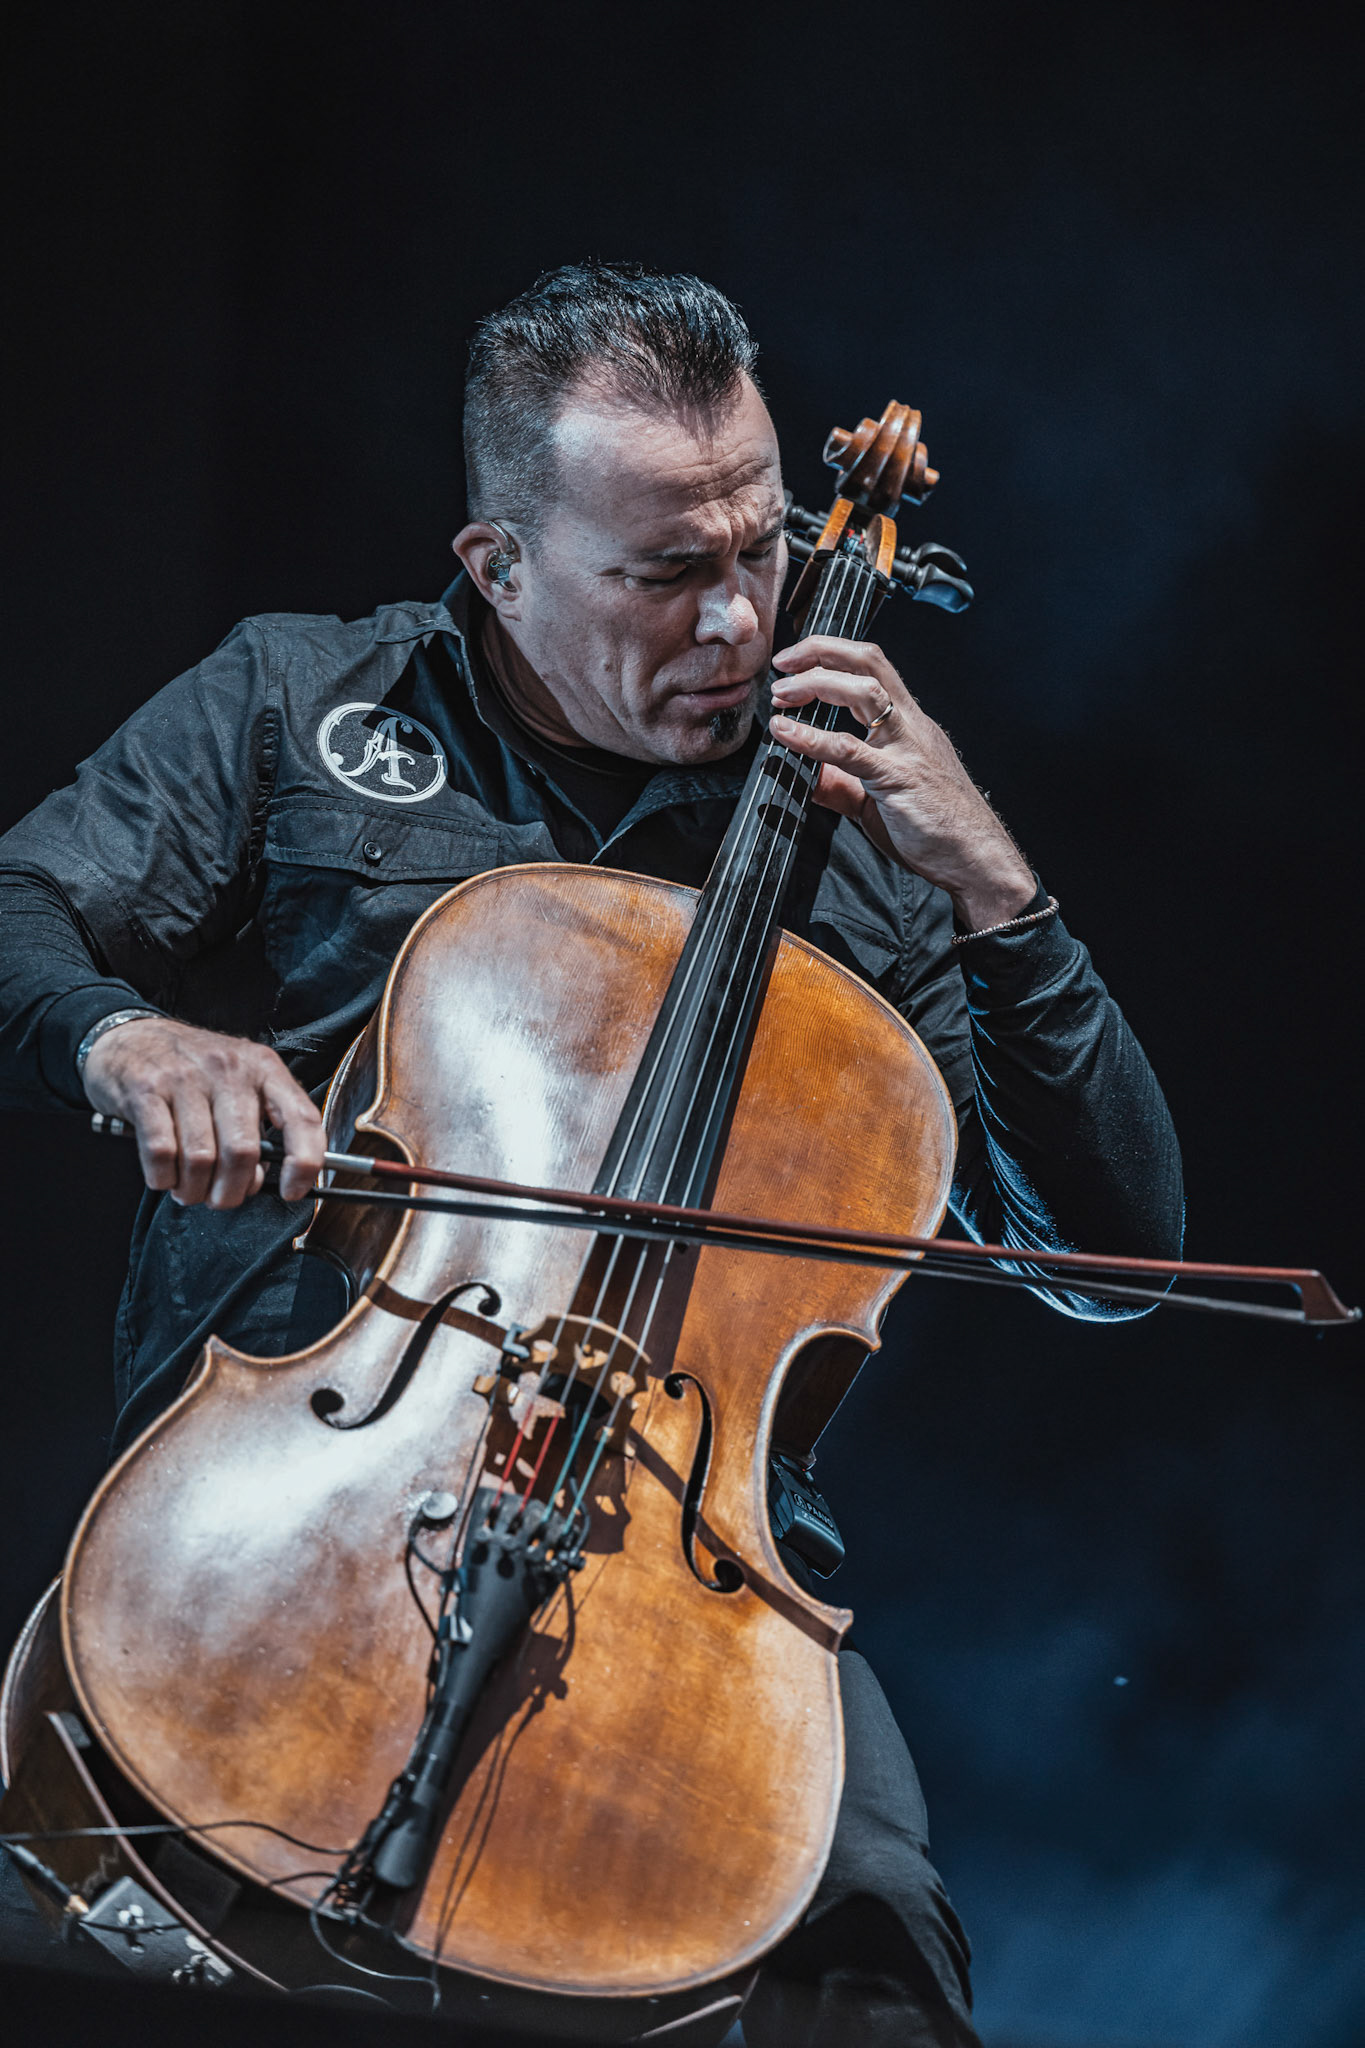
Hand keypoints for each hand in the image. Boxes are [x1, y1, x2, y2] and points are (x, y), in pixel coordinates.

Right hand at [82, 1016, 324, 1207]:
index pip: (302, 1119)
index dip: (304, 1164)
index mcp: (263, 1068)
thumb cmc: (192, 1071)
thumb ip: (257, 1125)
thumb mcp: (238, 1083)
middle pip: (243, 1152)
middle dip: (230, 1192)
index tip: (291, 1191)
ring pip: (201, 1159)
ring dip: (194, 1190)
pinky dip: (163, 1178)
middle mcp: (228, 1069)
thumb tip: (260, 1181)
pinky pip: (161, 1152)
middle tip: (218, 1198)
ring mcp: (185, 1077)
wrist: (130, 1037)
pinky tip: (164, 1175)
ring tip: (188, 1189)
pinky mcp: (146, 1089)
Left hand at [769, 636, 1035, 930]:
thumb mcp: (878, 801)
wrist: (976, 861)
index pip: (872, 669)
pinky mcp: (897, 778)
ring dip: (817, 682)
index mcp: (909, 725)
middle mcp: (911, 726)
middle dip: (822, 650)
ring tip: (782, 694)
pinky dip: (811, 737)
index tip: (797, 664)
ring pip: (865, 690)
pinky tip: (785, 733)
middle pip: (869, 662)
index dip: (832, 655)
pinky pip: (849, 750)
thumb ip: (841, 785)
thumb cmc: (936, 830)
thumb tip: (805, 776)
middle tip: (783, 663)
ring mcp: (906, 748)